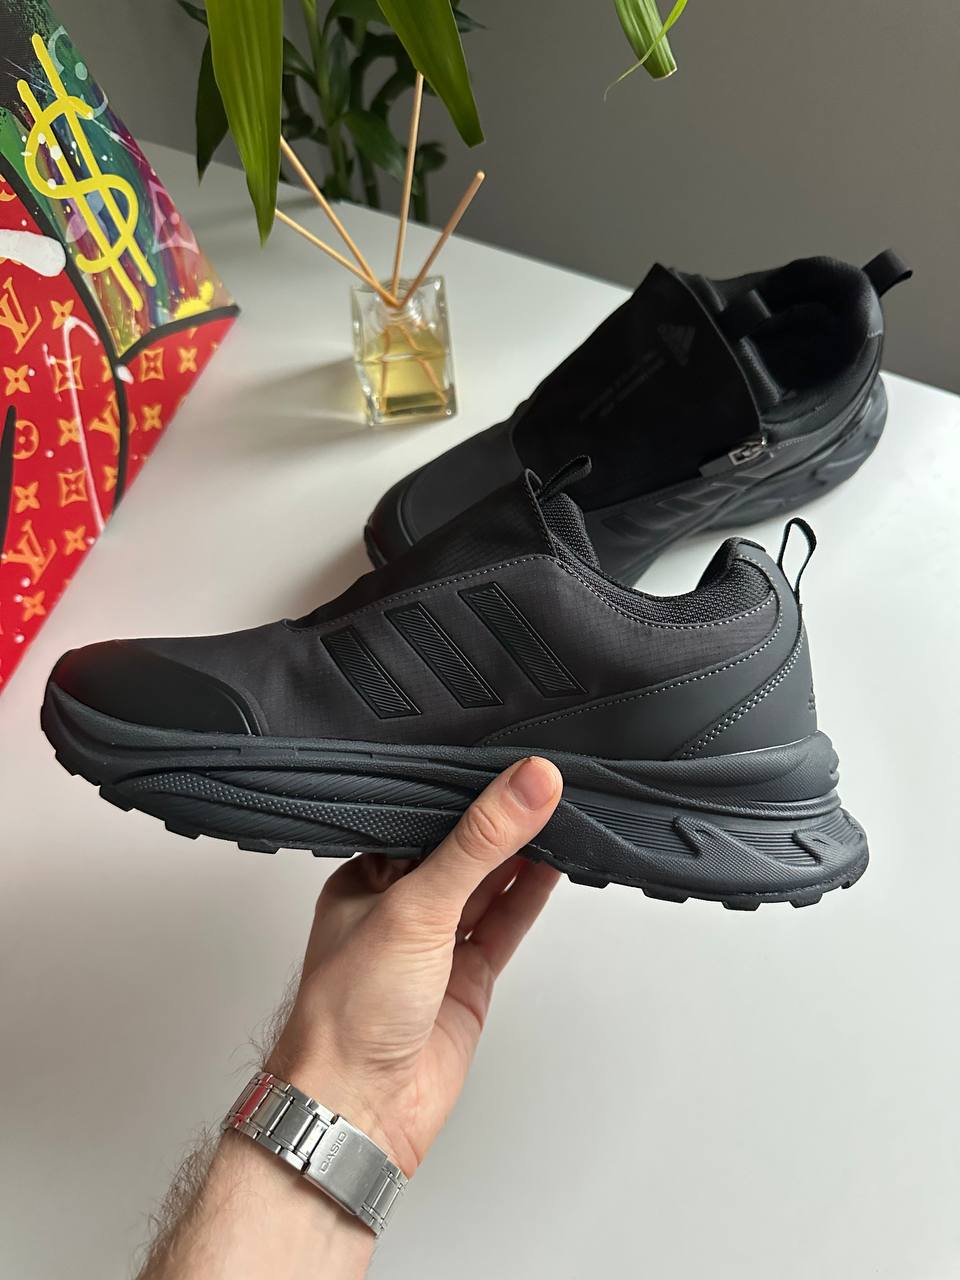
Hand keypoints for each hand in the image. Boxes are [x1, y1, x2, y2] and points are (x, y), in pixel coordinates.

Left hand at [267, 755, 562, 1175]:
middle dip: (502, 821)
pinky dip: (530, 896)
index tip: (511, 762)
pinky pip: (504, 925)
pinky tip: (553, 865)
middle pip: (462, 851)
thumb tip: (526, 785)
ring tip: (561, 810)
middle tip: (546, 781)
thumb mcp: (417, 905)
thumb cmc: (348, 1013)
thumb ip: (479, 844)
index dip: (468, 791)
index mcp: (366, 878)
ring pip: (488, 887)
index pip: (425, 819)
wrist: (359, 1107)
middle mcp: (400, 909)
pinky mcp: (466, 979)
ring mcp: (436, 945)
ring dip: (523, 854)